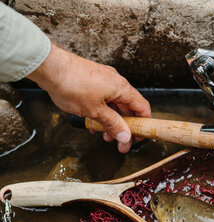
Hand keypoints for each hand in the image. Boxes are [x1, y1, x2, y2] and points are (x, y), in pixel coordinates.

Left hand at [26, 43, 150, 152]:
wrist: (49, 66)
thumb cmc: (72, 84)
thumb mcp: (95, 111)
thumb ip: (113, 124)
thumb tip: (125, 136)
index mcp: (122, 88)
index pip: (142, 107)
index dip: (143, 124)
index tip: (139, 136)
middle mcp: (116, 82)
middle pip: (127, 108)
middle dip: (123, 127)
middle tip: (119, 143)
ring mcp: (103, 80)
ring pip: (113, 105)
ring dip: (111, 121)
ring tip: (103, 134)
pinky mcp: (92, 80)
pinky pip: (102, 99)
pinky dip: (101, 112)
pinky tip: (92, 122)